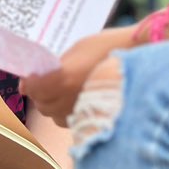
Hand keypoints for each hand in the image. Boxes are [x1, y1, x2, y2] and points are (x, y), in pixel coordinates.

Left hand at [21, 25, 135, 125]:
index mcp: (64, 79)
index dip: (29, 83)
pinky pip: (70, 120)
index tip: (30, 76)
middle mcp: (71, 99)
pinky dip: (65, 112)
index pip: (34, 89)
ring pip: (54, 116)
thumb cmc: (108, 47)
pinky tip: (72, 99)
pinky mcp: (94, 118)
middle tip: (42, 82)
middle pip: (43, 105)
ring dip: (51, 104)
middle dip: (39, 94)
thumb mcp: (76, 51)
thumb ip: (52, 67)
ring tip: (57, 90)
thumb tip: (28, 83)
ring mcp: (83, 111)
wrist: (140, 56)